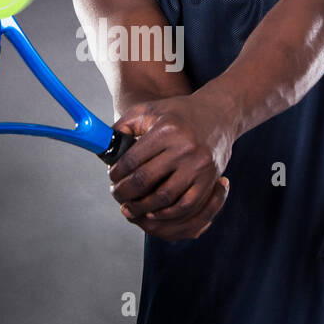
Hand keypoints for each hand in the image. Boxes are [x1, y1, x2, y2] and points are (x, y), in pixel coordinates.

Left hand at [108, 89, 235, 228]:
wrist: (219, 113)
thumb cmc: (179, 112)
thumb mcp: (149, 110)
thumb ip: (124, 125)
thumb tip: (104, 147)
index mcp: (166, 130)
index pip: (133, 159)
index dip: (117, 172)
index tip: (112, 177)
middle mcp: (184, 148)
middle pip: (145, 180)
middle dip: (124, 192)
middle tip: (117, 194)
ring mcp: (199, 166)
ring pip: (164, 197)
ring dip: (142, 207)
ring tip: (131, 207)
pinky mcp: (209, 179)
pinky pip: (186, 205)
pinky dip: (167, 213)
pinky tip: (154, 211)